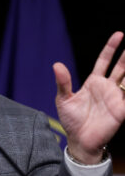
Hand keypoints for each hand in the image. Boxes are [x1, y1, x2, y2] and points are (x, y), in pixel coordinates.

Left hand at [53, 32, 124, 163]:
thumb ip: (63, 82)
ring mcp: (116, 98)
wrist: (78, 140)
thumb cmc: (71, 120)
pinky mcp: (121, 110)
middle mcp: (107, 88)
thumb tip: (56, 64)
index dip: (111, 48)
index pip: (104, 61)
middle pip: (121, 67)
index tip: (119, 35)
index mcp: (93, 82)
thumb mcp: (63, 99)